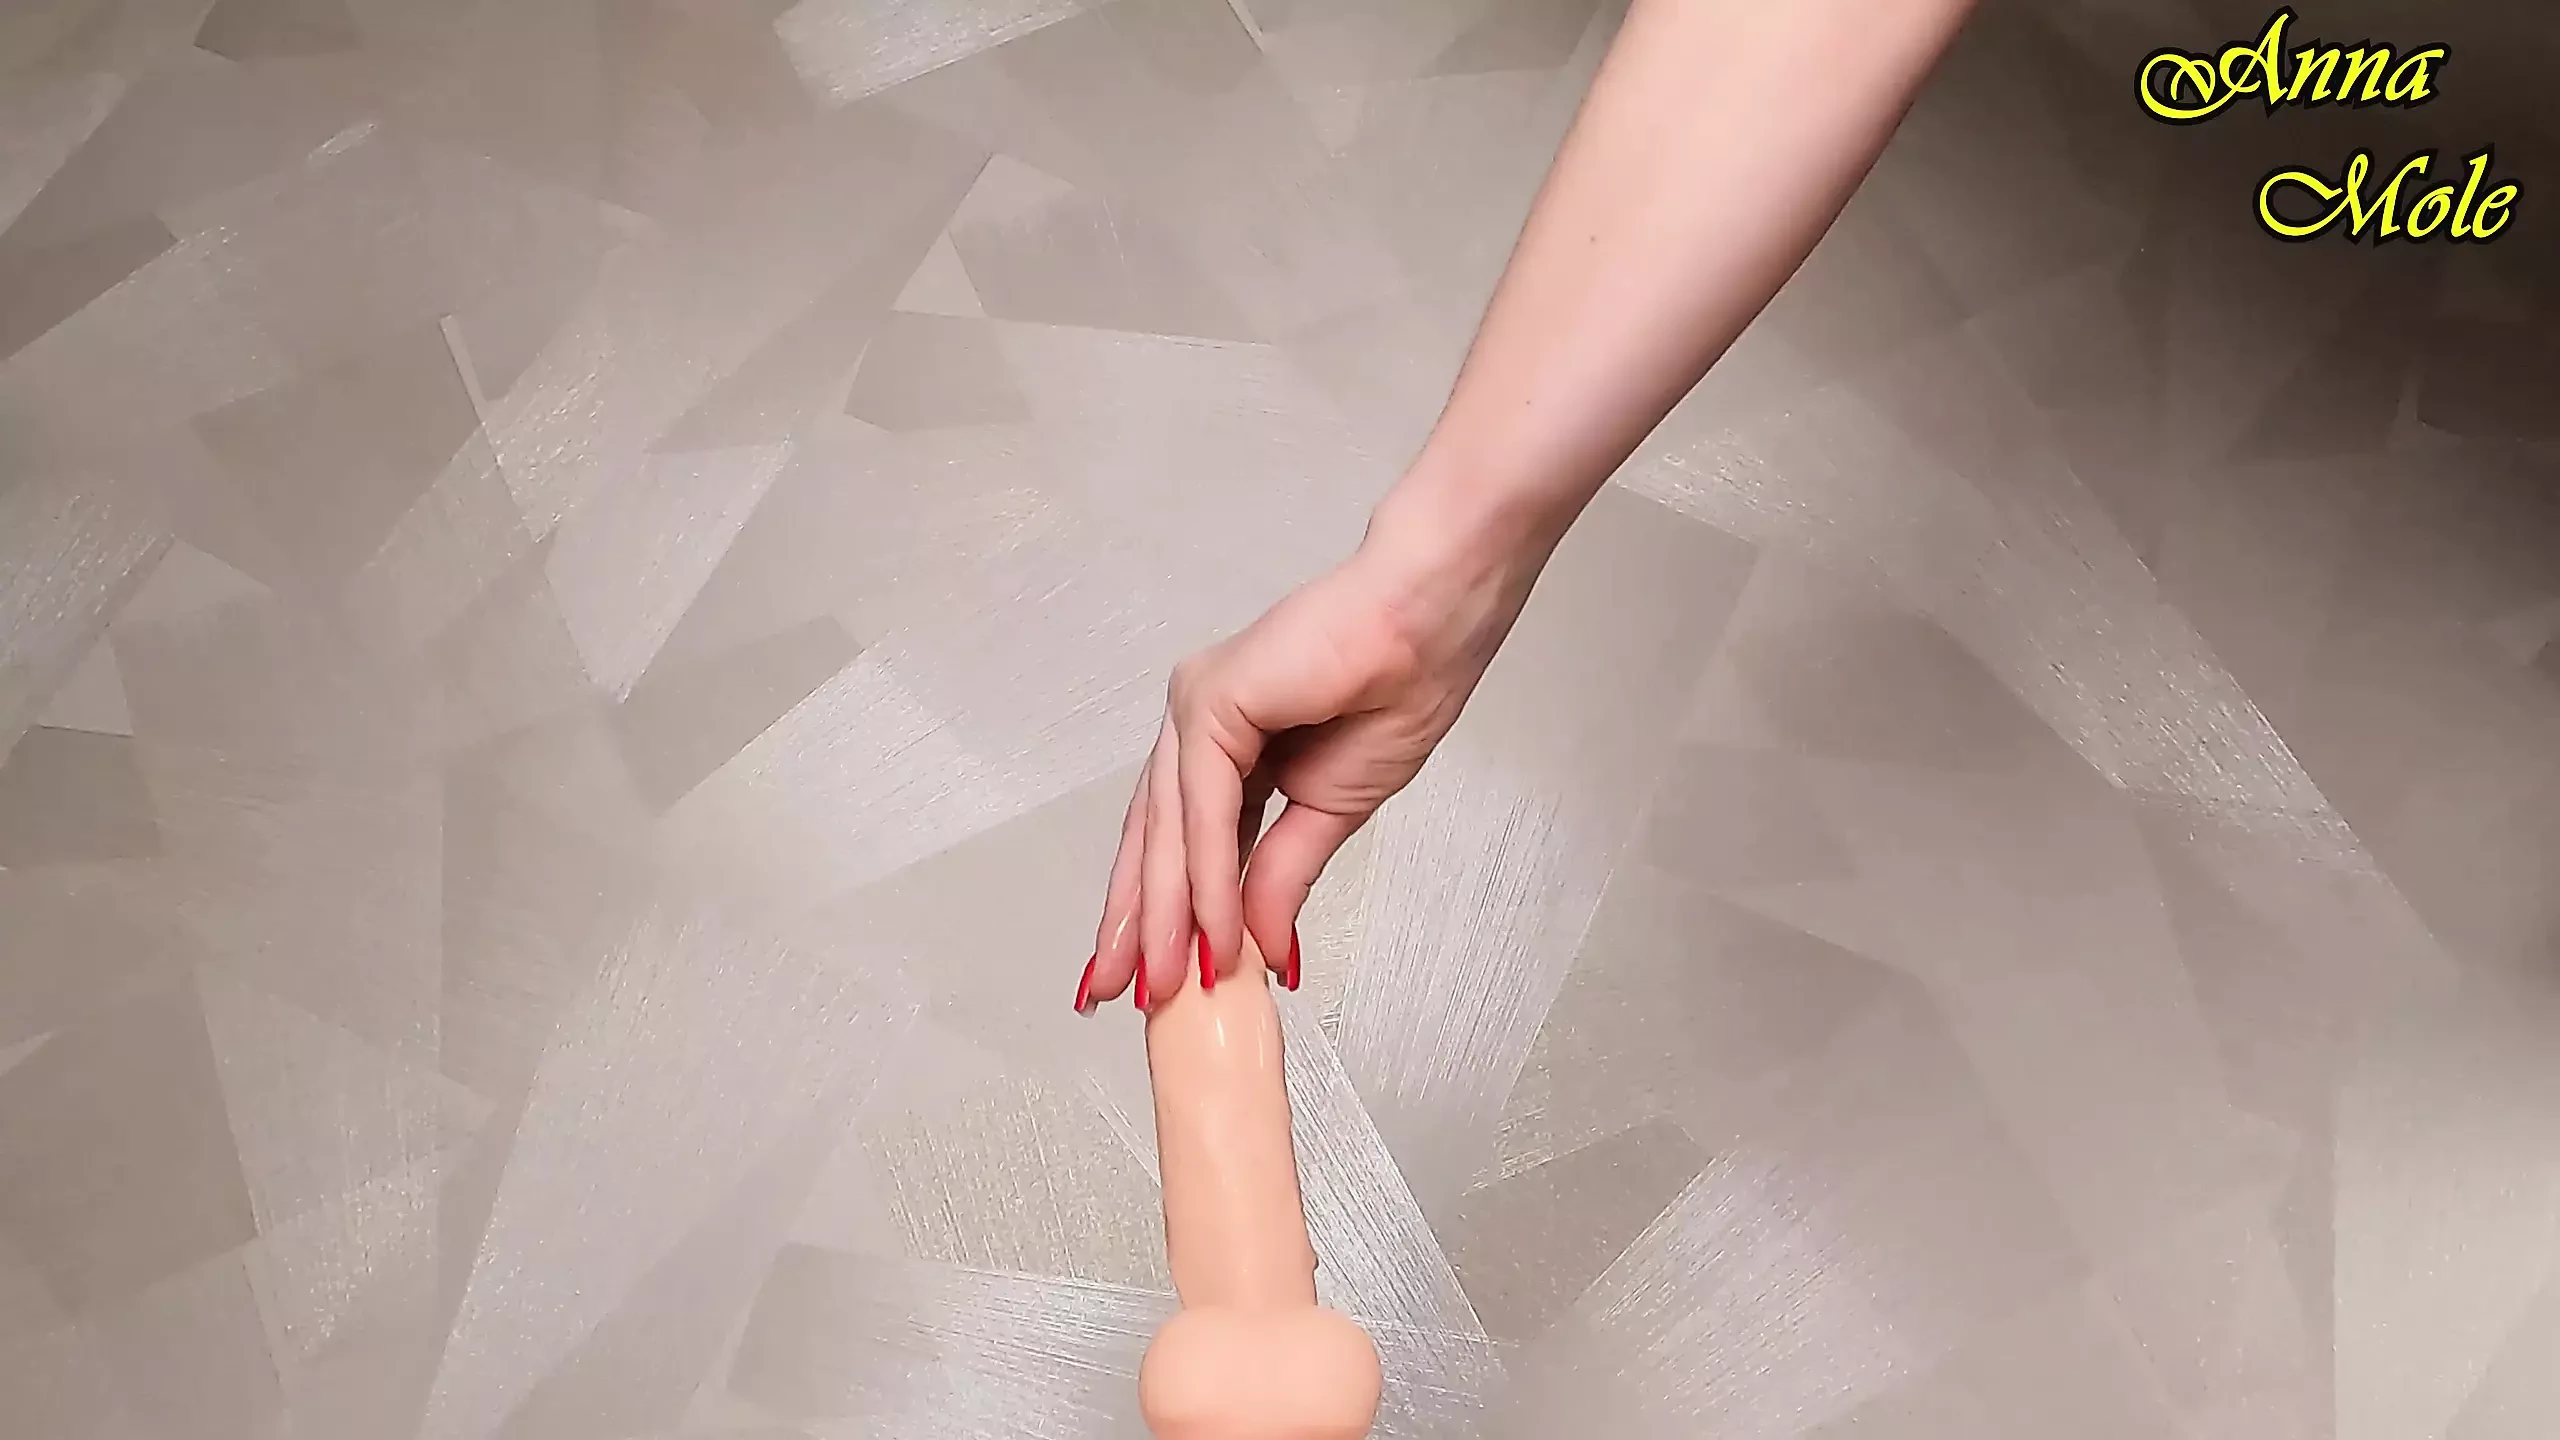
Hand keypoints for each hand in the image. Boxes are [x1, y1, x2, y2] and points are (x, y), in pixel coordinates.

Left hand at [1078, 497, 1540, 1010]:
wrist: (1434, 620)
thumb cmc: (1399, 684)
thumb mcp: (1331, 811)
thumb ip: (1280, 876)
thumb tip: (1255, 947)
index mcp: (1225, 743)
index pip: (1175, 840)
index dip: (1156, 912)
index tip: (1139, 978)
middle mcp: (1198, 724)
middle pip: (1152, 838)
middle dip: (1133, 923)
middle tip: (1112, 995)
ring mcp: (1197, 707)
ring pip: (1170, 830)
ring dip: (1167, 915)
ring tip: (1167, 984)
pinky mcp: (1212, 700)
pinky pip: (1205, 809)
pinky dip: (1208, 877)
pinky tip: (1212, 931)